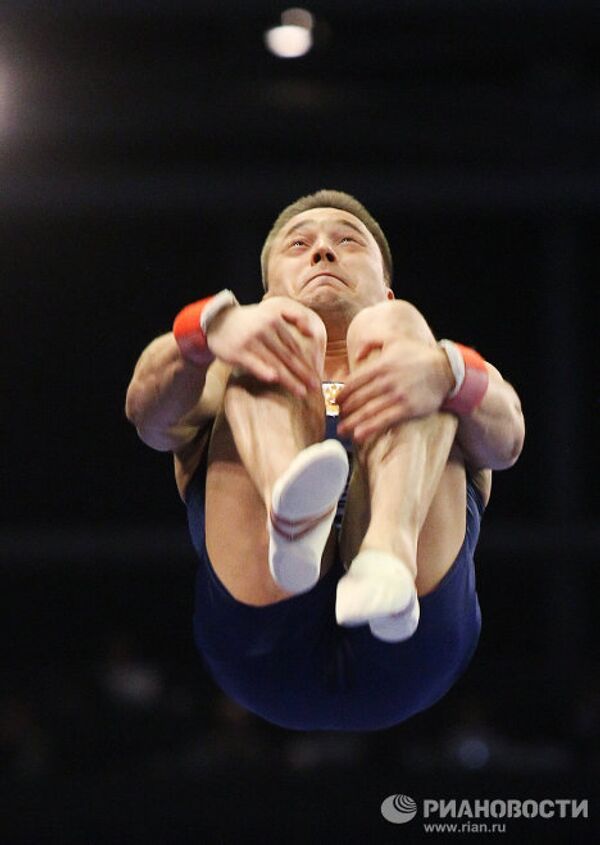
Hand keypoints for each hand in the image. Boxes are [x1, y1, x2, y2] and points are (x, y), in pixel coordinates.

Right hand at [206, 298, 321, 396]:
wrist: (218, 321)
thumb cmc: (250, 321)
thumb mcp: (271, 309)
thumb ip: (292, 316)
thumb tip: (311, 332)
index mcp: (274, 319)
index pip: (294, 346)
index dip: (307, 362)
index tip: (317, 375)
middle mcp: (264, 329)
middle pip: (288, 356)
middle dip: (303, 373)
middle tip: (316, 387)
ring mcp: (250, 340)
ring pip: (274, 363)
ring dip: (289, 379)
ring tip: (301, 392)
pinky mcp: (237, 351)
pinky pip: (253, 363)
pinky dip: (263, 370)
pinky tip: (273, 379)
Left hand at [337, 339, 453, 442]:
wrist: (446, 369)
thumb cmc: (418, 355)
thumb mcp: (394, 340)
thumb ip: (372, 342)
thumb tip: (356, 354)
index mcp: (380, 365)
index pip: (353, 382)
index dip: (341, 394)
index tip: (335, 402)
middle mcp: (386, 380)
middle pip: (357, 398)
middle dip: (344, 410)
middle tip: (337, 417)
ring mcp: (397, 395)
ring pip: (367, 411)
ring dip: (351, 422)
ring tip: (342, 430)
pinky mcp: (408, 409)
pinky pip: (384, 421)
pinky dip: (369, 428)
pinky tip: (358, 435)